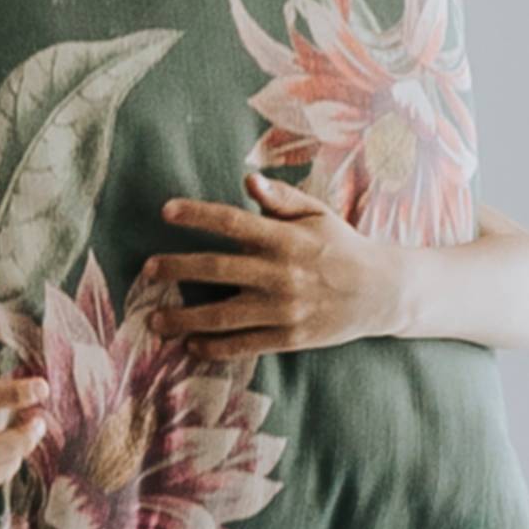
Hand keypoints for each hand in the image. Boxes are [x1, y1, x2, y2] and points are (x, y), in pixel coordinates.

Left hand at [138, 175, 408, 358]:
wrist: (382, 292)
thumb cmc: (342, 246)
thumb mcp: (317, 214)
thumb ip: (281, 199)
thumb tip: (247, 181)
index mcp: (286, 238)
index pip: (234, 222)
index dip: (198, 214)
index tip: (166, 211)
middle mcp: (281, 273)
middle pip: (218, 269)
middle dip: (177, 269)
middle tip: (146, 270)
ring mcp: (285, 309)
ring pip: (224, 315)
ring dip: (185, 318)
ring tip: (155, 320)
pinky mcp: (290, 338)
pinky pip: (245, 345)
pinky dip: (215, 347)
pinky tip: (191, 346)